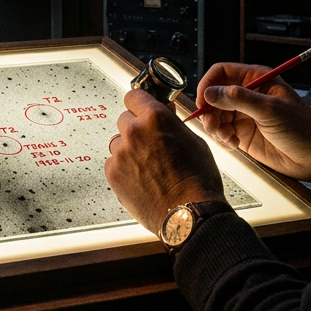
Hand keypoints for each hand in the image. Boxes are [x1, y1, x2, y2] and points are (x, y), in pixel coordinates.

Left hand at [105, 89, 225, 232]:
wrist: (189, 214)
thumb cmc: (197, 180)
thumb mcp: (194, 141)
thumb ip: (171, 124)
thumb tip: (163, 115)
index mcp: (155, 118)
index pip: (134, 96)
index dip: (139, 103)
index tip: (141, 108)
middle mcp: (134, 132)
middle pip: (125, 120)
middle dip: (136, 129)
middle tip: (151, 145)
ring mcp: (120, 153)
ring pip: (118, 143)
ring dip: (128, 149)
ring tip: (148, 167)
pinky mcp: (113, 173)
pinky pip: (113, 163)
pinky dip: (123, 168)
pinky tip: (141, 179)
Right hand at [194, 62, 310, 185]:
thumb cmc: (303, 128)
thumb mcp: (270, 109)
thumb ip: (238, 99)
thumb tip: (210, 93)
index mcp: (256, 79)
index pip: (221, 72)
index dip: (209, 84)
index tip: (203, 100)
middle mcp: (248, 95)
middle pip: (214, 95)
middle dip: (209, 110)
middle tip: (211, 124)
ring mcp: (245, 115)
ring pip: (215, 114)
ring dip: (214, 126)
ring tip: (225, 136)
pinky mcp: (243, 134)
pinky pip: (222, 131)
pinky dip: (222, 138)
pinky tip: (233, 143)